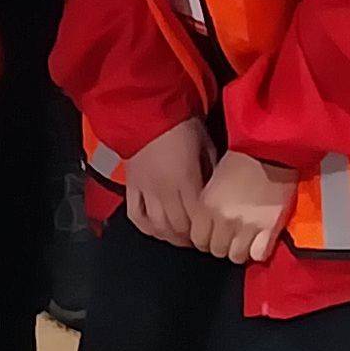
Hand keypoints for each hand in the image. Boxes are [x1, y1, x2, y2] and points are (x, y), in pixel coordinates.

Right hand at [119, 116, 211, 248]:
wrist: (148, 109)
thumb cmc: (182, 125)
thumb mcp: (206, 147)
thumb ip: (211, 174)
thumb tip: (218, 195)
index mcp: (185, 181)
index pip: (197, 220)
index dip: (206, 232)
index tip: (214, 235)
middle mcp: (164, 191)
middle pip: (178, 228)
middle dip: (191, 239)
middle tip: (201, 240)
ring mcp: (145, 192)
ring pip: (158, 227)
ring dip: (171, 237)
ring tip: (182, 237)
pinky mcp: (131, 188)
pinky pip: (137, 216)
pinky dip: (147, 227)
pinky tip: (158, 230)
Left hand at [194, 148, 293, 264]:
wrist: (270, 148)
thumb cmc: (241, 158)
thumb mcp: (213, 180)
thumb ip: (208, 205)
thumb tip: (208, 225)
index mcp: (206, 205)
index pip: (197, 240)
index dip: (204, 240)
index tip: (211, 236)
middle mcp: (223, 219)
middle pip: (216, 250)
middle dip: (221, 246)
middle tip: (229, 237)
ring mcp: (247, 226)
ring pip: (236, 256)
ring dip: (239, 250)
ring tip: (245, 241)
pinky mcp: (269, 229)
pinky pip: (258, 255)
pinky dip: (258, 252)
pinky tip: (259, 243)